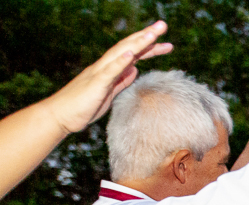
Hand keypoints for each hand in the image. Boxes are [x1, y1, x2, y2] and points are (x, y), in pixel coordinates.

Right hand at [44, 21, 173, 133]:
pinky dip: (120, 61)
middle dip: (147, 36)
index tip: (167, 44)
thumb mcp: (110, 93)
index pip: (133, 54)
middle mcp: (105, 67)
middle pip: (129, 47)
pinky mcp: (95, 83)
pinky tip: (132, 53)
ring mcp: (99, 73)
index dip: (150, 47)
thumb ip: (122, 80)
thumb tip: (135, 70)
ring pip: (120, 54)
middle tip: (163, 25)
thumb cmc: (84, 106)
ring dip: (137, 43)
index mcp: (110, 70)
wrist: (61, 116)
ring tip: (152, 34)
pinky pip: (109, 71)